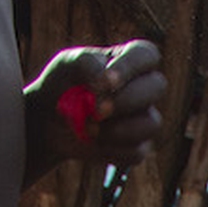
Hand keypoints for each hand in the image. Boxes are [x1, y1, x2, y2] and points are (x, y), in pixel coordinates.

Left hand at [26, 42, 164, 175]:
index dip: (129, 68)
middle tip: (96, 110)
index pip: (146, 55)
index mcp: (129, 60)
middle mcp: (143, 87)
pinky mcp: (138, 146)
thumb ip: (87, 63)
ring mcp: (144, 118)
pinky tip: (94, 142)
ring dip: (117, 129)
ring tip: (89, 128)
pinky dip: (112, 149)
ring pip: (152, 123)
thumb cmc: (63, 84)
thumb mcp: (68, 65)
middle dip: (125, 100)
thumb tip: (105, 82)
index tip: (103, 82)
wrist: (50, 120)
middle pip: (157, 86)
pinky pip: (137, 151)